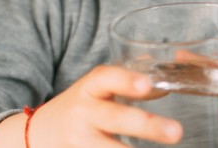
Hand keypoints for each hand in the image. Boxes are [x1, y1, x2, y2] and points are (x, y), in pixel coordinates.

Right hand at [0, 65, 182, 147]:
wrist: (40, 133)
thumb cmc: (80, 108)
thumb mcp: (96, 90)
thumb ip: (127, 84)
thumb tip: (164, 82)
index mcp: (89, 88)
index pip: (105, 78)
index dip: (126, 80)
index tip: (148, 85)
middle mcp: (83, 113)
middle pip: (114, 118)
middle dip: (146, 125)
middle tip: (176, 132)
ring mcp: (80, 140)